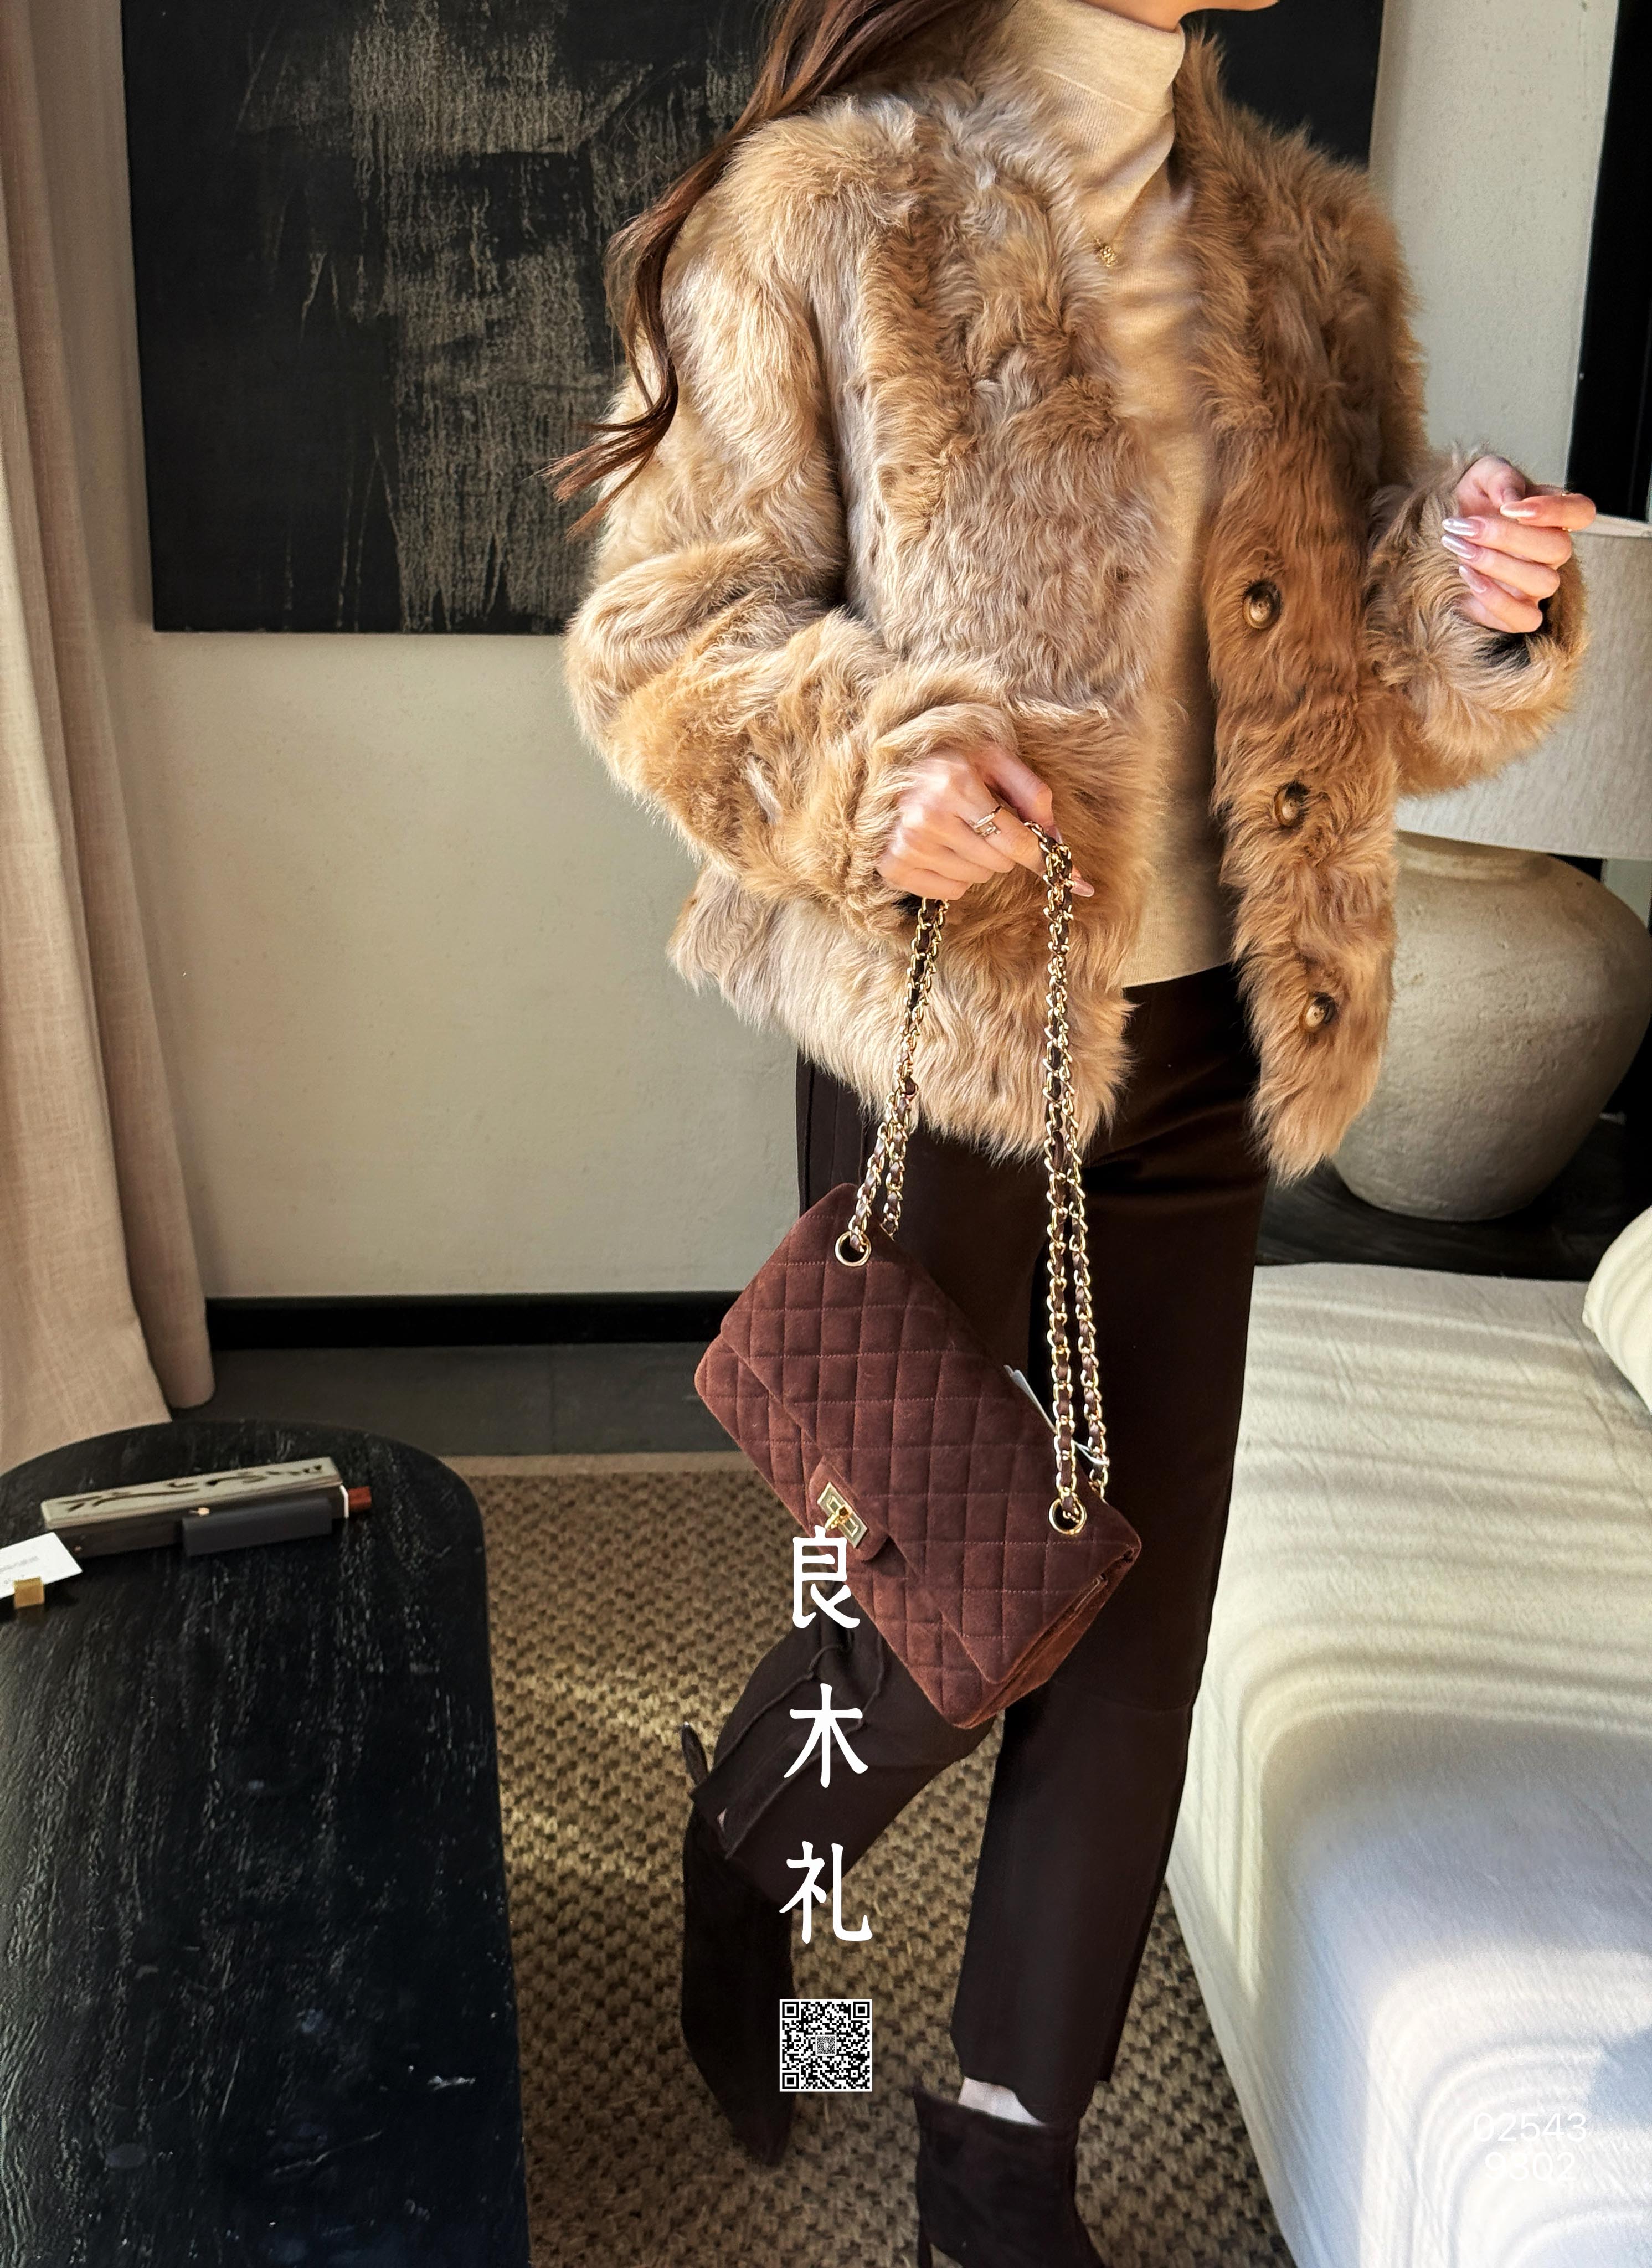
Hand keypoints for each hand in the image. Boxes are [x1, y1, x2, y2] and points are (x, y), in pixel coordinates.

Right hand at [873, 734, 1092, 901]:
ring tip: (961, 831)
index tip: (1072, 877)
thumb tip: (1061, 846)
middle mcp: (927, 816)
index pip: (1015, 842)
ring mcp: (907, 844)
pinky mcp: (893, 866)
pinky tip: (944, 849)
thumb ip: (1034, 796)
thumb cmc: (953, 760)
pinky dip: (956, 876)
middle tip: (985, 822)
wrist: (894, 766)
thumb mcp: (997, 761)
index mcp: (955, 783)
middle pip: (998, 864)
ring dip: (979, 861)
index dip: (1042, 857)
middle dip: (1003, 848)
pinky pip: (951, 892)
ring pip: (976, 879)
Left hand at [1441, 456, 1594, 634]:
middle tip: (1467, 526)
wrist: (1444, 539)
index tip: (1511, 507)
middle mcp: (1551, 552)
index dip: (1555, 510)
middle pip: (1559, 548)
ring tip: (1461, 549)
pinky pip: (1525, 620)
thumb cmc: (1469, 505)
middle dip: (1508, 537)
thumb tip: (1510, 496)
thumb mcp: (1479, 478)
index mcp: (1552, 515)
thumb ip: (1499, 477)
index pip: (1582, 511)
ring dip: (1498, 565)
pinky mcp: (1517, 613)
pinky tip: (1466, 575)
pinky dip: (1496, 600)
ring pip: (1544, 582)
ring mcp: (1537, 585)